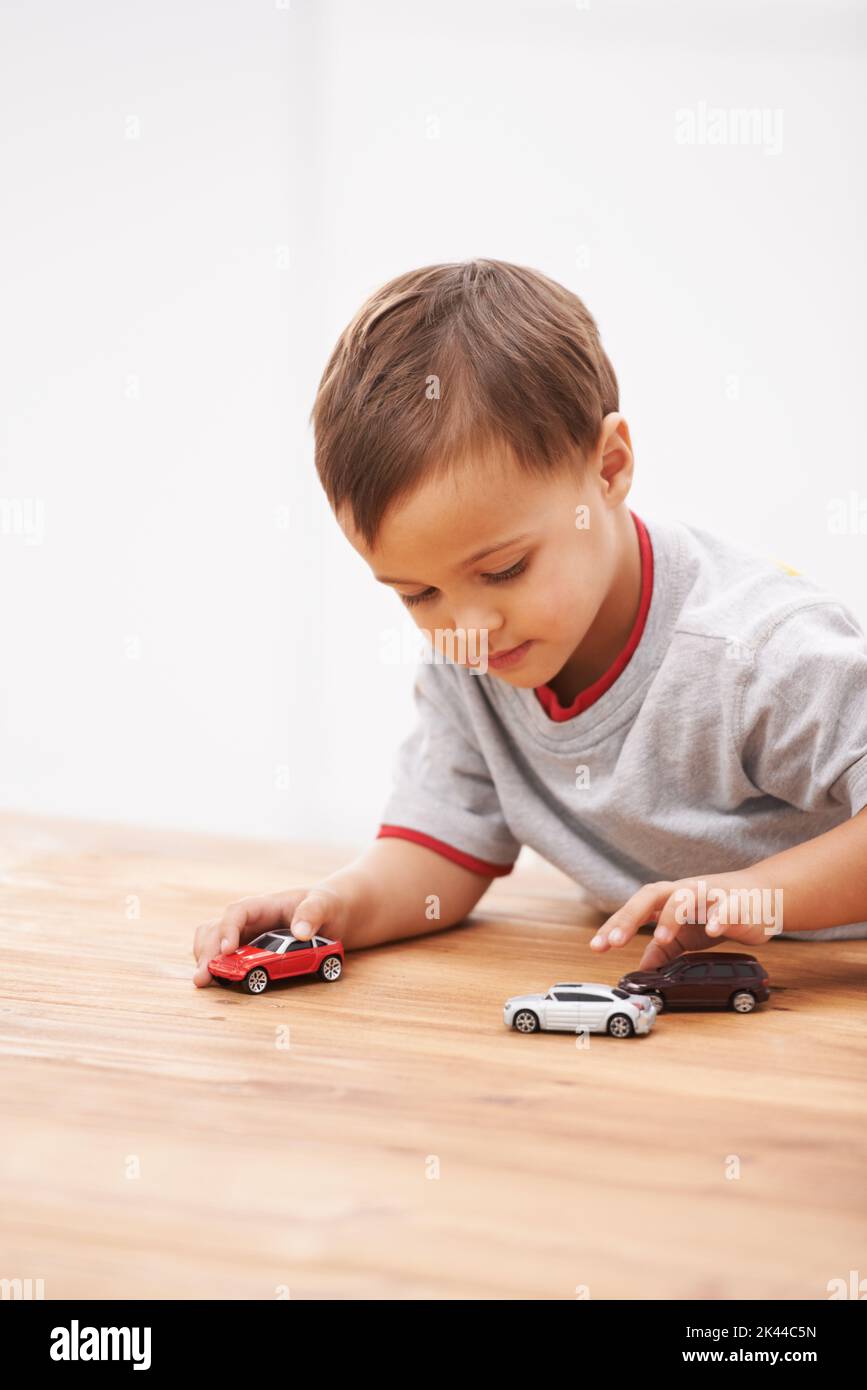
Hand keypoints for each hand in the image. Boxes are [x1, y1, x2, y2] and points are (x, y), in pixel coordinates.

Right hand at [191, 885, 349, 986]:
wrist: (329, 912)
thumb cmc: (326, 905)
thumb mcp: (325, 905)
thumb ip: (313, 914)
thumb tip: (300, 931)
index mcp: (265, 905)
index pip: (238, 911)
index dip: (228, 929)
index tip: (227, 950)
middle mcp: (249, 919)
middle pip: (216, 928)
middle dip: (207, 951)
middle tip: (203, 977)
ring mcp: (245, 933)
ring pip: (212, 939)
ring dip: (204, 957)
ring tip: (202, 981)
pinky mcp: (247, 948)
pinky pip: (221, 952)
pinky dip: (213, 963)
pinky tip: (212, 980)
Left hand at [588, 874, 778, 970]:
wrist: (763, 895)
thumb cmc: (716, 911)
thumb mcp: (686, 934)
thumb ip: (665, 950)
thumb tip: (642, 969)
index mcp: (669, 899)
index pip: (636, 908)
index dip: (615, 925)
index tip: (597, 946)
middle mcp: (685, 892)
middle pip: (652, 894)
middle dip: (630, 916)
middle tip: (614, 940)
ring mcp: (711, 895)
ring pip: (686, 896)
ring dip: (671, 916)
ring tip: (660, 938)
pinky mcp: (737, 904)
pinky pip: (727, 908)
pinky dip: (719, 917)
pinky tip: (712, 931)